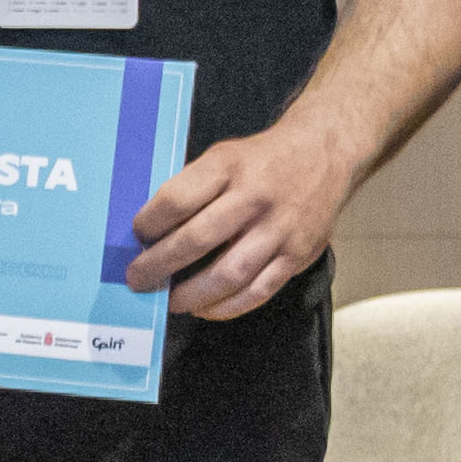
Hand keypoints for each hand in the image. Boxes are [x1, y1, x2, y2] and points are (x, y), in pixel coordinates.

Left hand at [121, 110, 371, 321]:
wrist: (323, 154)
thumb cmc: (261, 160)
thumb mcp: (223, 155)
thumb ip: (192, 188)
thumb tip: (150, 232)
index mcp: (229, 166)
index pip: (178, 200)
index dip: (149, 223)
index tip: (137, 236)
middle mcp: (255, 198)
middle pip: (198, 240)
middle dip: (159, 265)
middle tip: (138, 279)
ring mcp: (280, 229)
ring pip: (229, 274)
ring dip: (192, 294)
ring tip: (170, 300)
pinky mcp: (298, 255)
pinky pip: (258, 291)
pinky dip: (227, 306)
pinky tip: (205, 307)